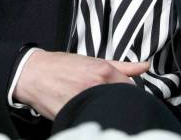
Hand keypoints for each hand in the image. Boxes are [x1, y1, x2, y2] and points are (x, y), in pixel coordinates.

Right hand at [14, 50, 149, 119]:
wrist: (35, 74)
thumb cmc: (63, 66)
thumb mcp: (93, 61)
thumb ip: (122, 65)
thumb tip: (145, 65)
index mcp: (103, 71)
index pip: (131, 89)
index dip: (130, 94)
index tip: (125, 96)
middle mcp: (96, 86)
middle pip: (121, 101)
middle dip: (120, 103)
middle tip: (110, 102)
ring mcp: (84, 102)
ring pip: (108, 111)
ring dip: (107, 110)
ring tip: (99, 107)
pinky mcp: (73, 115)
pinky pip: (91, 120)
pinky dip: (94, 118)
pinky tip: (89, 114)